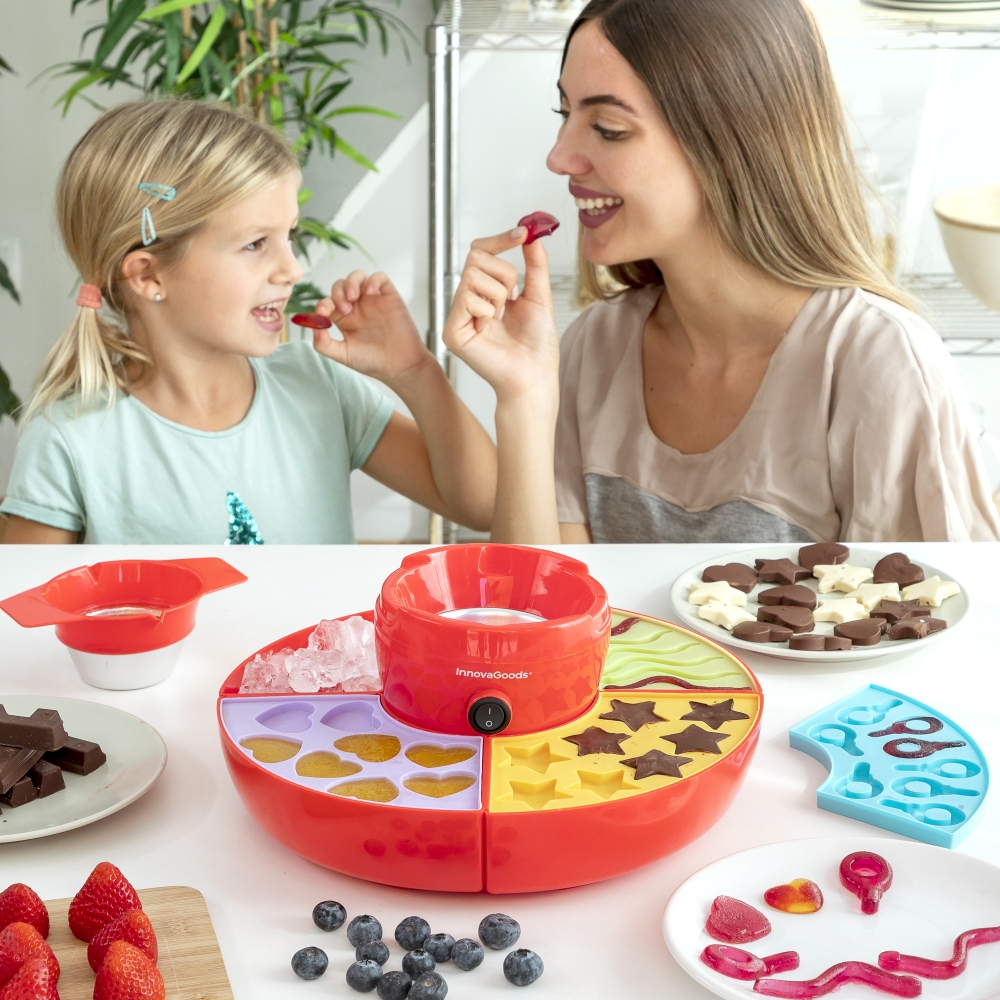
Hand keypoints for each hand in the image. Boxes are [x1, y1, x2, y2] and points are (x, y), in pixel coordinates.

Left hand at [312, 270, 432, 387]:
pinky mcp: (389, 297)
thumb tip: (312, 325)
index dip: (322, 304)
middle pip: (339, 286)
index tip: (323, 314)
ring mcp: (373, 301)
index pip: (327, 303)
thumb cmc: (373, 362)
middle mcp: (357, 307)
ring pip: (358, 276)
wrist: (400, 366)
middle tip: (345, 309)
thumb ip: (323, 343)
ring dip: (352, 282)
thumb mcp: (343, 355)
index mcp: (344, 320)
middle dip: (338, 293)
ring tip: (354, 296)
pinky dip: (373, 280)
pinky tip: (371, 293)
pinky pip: (380, 278)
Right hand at [443, 228, 559, 405]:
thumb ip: (535, 265)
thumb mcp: (539, 296)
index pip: (481, 252)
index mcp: (485, 292)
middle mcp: (467, 301)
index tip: (523, 232)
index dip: (500, 239)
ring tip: (503, 318)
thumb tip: (532, 234)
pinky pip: (467, 298)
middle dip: (505, 273)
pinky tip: (492, 329)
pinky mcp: (453, 332)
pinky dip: (488, 310)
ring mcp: (458, 316)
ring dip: (500, 294)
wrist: (536, 376)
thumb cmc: (537, 345)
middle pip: (476, 257)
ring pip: (474, 275)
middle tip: (514, 298)